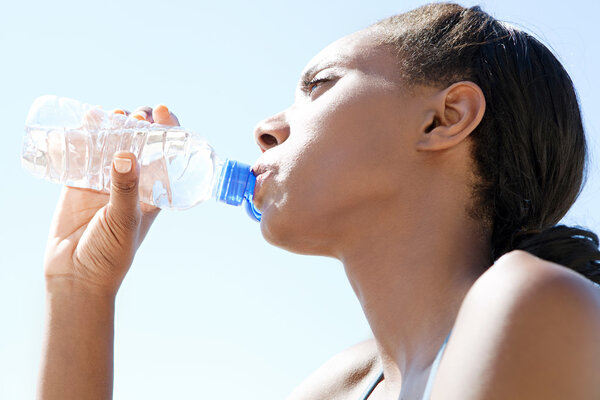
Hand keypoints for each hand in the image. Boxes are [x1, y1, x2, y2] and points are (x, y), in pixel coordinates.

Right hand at [43, 105, 179, 296]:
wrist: (75, 275)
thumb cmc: (111, 254)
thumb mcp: (125, 220)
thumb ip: (125, 189)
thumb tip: (125, 154)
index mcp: (154, 191)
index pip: (167, 154)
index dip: (169, 131)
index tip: (164, 112)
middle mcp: (133, 182)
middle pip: (141, 143)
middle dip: (141, 123)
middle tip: (136, 114)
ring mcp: (105, 181)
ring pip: (113, 144)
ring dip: (113, 125)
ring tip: (111, 113)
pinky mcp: (79, 182)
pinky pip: (83, 154)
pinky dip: (84, 136)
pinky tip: (84, 121)